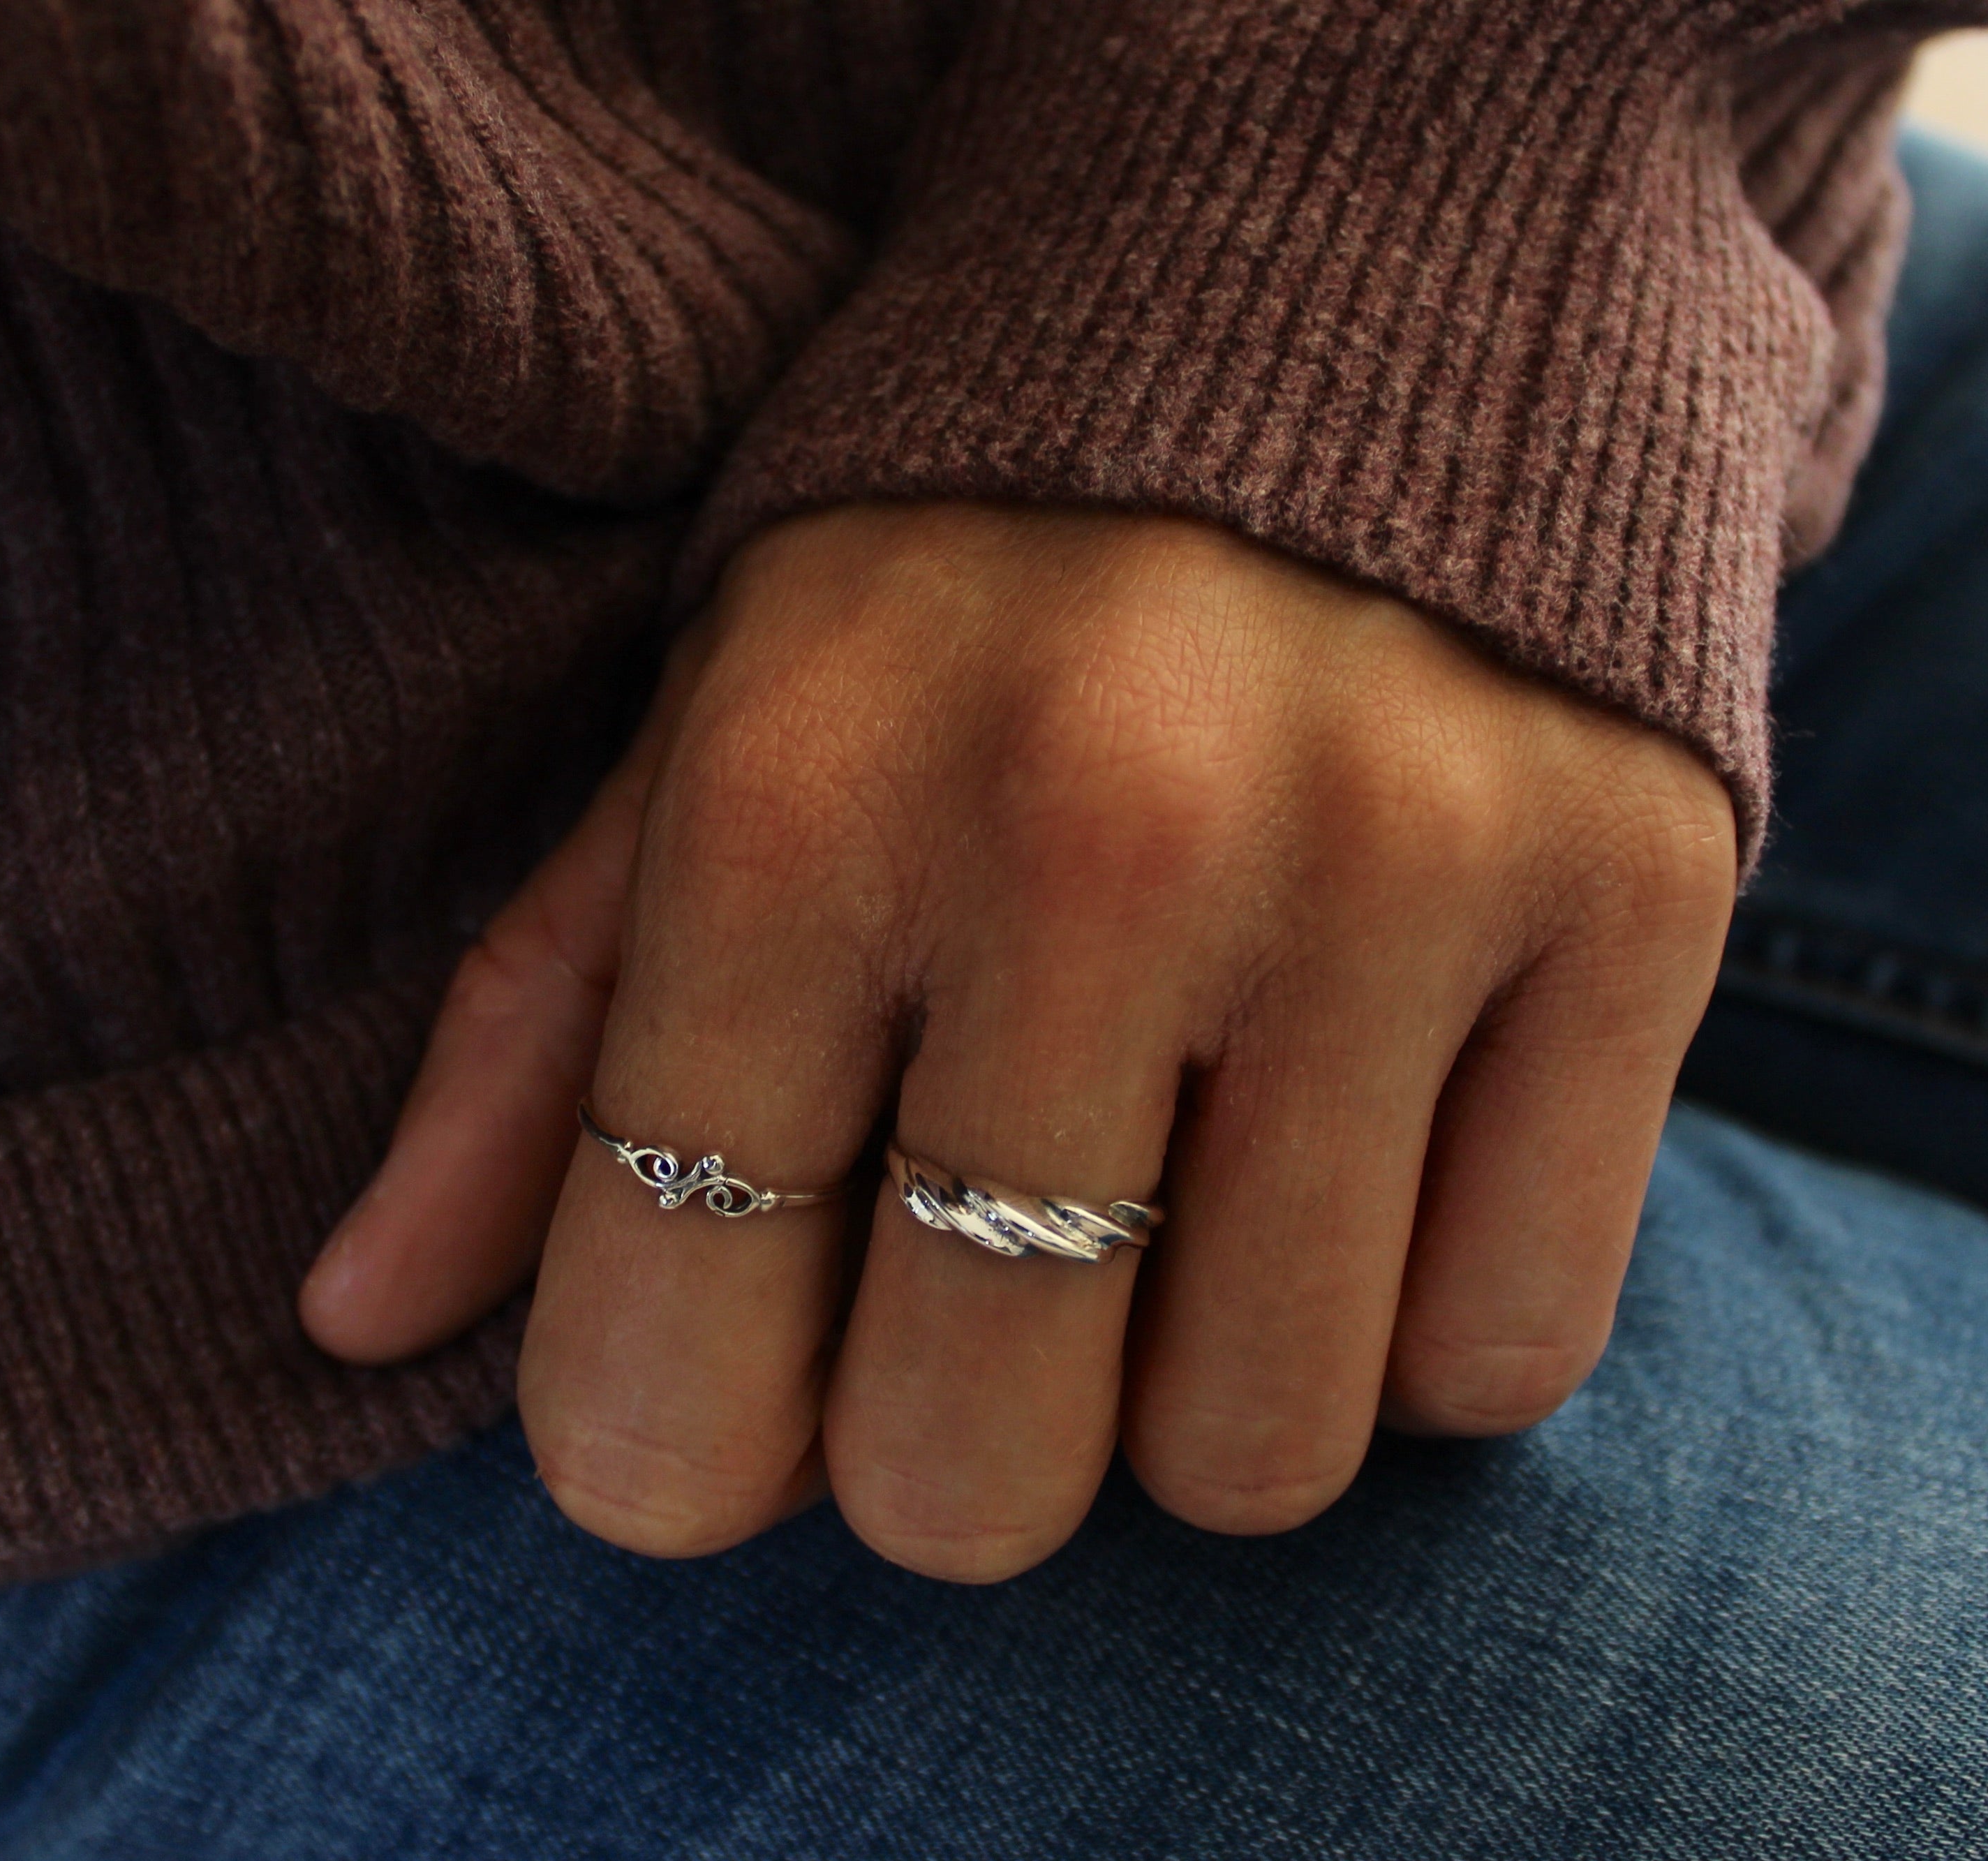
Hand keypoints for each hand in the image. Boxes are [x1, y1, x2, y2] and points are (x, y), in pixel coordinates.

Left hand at [301, 503, 1736, 1578]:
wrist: (1339, 261)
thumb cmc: (958, 565)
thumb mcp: (701, 735)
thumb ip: (531, 1042)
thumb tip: (355, 1321)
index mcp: (795, 799)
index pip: (672, 1347)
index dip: (667, 1458)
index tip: (715, 1417)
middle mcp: (1096, 836)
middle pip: (971, 1473)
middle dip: (941, 1455)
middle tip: (967, 1307)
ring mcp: (1394, 869)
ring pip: (1254, 1457)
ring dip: (1184, 1407)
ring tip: (1178, 1219)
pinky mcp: (1632, 893)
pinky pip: (1497, 1355)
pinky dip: (1409, 1335)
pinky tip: (1360, 1175)